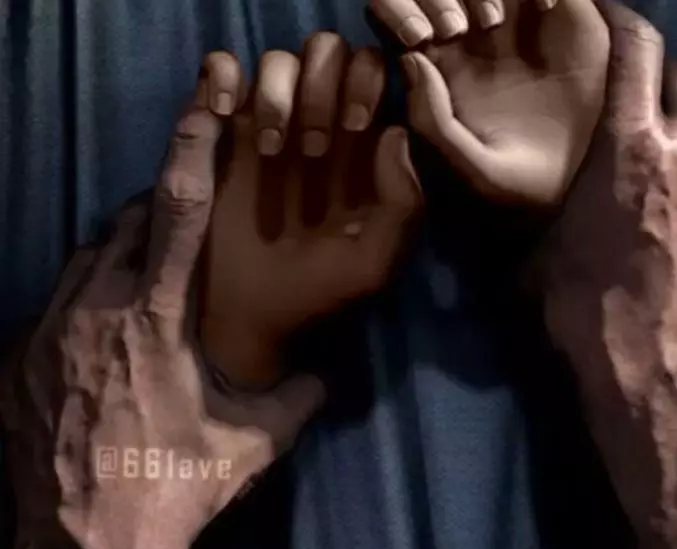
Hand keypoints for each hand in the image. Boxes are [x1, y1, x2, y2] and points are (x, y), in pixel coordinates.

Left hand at [0, 76, 324, 548]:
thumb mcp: (252, 444)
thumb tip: (326, 376)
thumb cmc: (174, 486)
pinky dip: (84, 304)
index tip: (209, 96)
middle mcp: (95, 308)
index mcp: (157, 316)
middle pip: (124, 222)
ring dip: (118, 258)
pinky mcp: (16, 361)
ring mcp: (47, 332)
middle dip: (156, 214)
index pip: (178, 208)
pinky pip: (53, 305)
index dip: (195, 144)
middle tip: (183, 236)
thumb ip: (296, 399)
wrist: (87, 545)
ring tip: (145, 288)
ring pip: (84, 259)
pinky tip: (102, 341)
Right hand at [197, 38, 422, 384]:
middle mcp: (315, 126)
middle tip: (316, 144)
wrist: (251, 315)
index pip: (373, 73)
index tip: (357, 125)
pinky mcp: (220, 132)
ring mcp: (266, 125)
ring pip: (278, 58)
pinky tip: (227, 113)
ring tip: (272, 150)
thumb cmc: (317, 291)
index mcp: (359, 149)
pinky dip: (223, 76)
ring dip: (279, 91)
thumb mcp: (374, 261)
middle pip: (327, 53)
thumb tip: (394, 132)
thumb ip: (404, 204)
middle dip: (325, 84)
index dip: (369, 82)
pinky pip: (219, 70)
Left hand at [369, 0, 609, 205]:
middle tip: (457, 30)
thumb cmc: (516, 181)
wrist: (577, 180)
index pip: (397, 15)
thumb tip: (409, 58)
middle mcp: (471, 37)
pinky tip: (549, 9)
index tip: (420, 40)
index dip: (397, 13)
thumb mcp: (472, 167)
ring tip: (495, 22)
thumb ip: (433, 121)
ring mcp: (514, 20)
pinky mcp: (562, 13)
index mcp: (437, 70)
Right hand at [543, 2, 676, 427]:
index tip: (604, 14)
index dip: (620, 22)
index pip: (635, 51)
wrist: (664, 372)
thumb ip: (534, 223)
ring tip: (660, 156)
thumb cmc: (590, 312)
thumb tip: (504, 217)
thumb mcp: (539, 265)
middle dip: (652, 79)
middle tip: (626, 95)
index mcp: (630, 147)